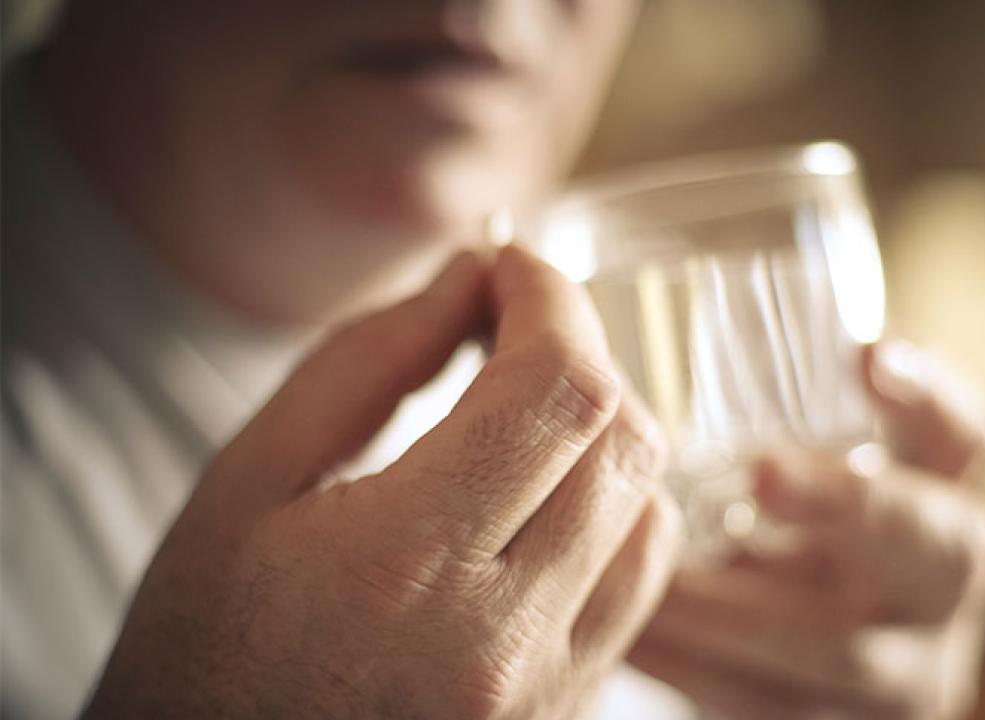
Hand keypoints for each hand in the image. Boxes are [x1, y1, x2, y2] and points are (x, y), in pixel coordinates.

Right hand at [86, 246, 682, 718]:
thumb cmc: (203, 650)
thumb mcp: (245, 485)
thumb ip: (367, 363)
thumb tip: (472, 275)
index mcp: (402, 568)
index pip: (556, 391)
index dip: (551, 300)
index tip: (512, 266)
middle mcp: (500, 642)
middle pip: (623, 441)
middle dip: (579, 352)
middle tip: (513, 325)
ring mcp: (547, 691)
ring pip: (652, 512)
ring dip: (604, 433)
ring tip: (525, 412)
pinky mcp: (566, 713)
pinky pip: (638, 587)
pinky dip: (611, 511)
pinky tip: (544, 496)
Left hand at [629, 341, 984, 718]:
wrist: (794, 674)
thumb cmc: (774, 544)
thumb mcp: (783, 478)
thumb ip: (746, 416)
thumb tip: (593, 327)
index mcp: (935, 495)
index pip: (967, 437)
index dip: (932, 396)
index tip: (866, 353)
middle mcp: (940, 582)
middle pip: (941, 542)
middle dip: (853, 504)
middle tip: (761, 472)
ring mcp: (909, 672)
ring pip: (846, 652)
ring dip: (735, 611)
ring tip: (647, 575)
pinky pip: (774, 711)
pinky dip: (695, 673)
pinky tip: (630, 634)